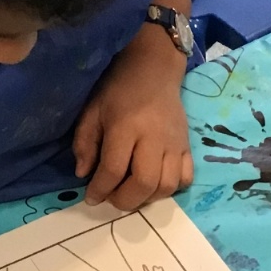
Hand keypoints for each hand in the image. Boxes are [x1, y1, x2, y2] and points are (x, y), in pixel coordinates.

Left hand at [74, 34, 192, 211]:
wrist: (154, 69)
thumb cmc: (118, 89)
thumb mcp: (92, 110)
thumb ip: (85, 143)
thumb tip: (83, 174)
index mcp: (126, 126)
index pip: (114, 169)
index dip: (100, 189)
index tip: (91, 197)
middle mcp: (153, 137)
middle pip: (144, 183)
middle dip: (124, 200)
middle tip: (112, 198)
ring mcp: (175, 143)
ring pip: (167, 186)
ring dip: (147, 198)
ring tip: (132, 192)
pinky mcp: (187, 145)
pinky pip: (186, 178)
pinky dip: (171, 189)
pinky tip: (155, 184)